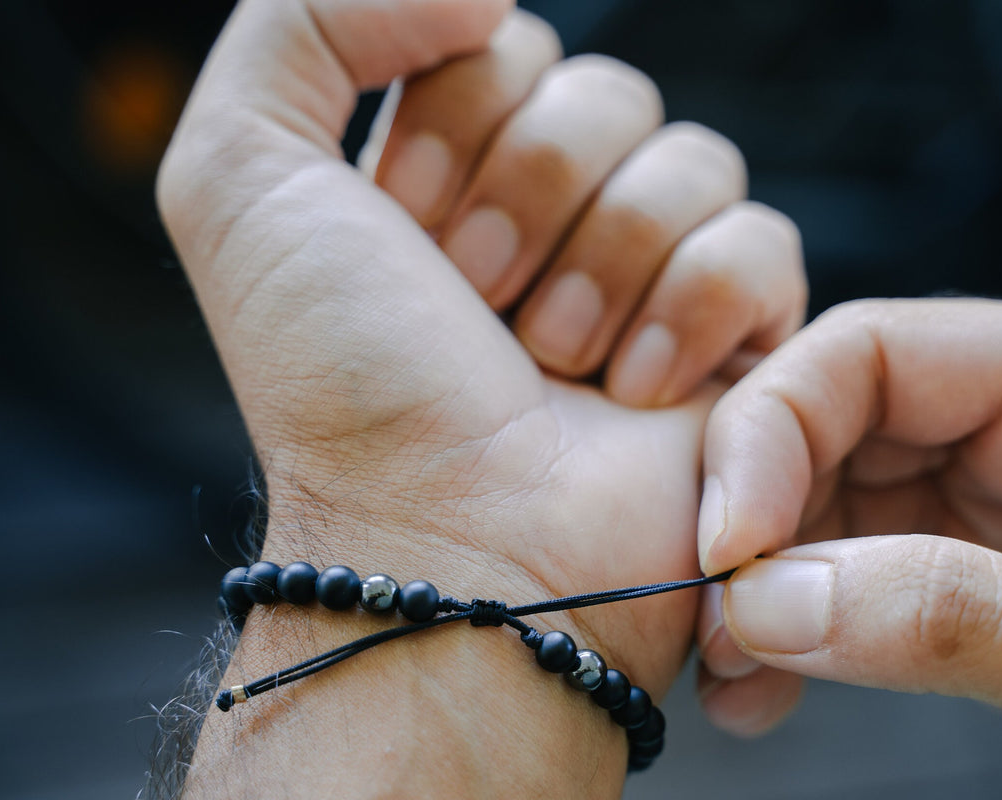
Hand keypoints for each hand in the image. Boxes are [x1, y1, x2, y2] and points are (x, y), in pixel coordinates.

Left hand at [158, 0, 802, 689]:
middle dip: (529, 199)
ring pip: (692, 157)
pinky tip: (632, 390)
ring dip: (605, 262)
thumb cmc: (346, 385)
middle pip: (607, 91)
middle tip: (478, 306)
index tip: (405, 230)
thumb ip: (308, 16)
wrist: (450, 545)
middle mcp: (550, 221)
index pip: (506, 44)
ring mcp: (648, 280)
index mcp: (446, 175)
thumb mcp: (239, 176)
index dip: (459, 120)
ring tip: (553, 363)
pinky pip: (761, 240)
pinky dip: (692, 311)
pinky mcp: (737, 343)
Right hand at [699, 297, 1001, 799]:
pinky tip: (767, 696)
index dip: (771, 434)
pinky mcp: (989, 580)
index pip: (880, 352)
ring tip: (727, 679)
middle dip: (755, 519)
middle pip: (838, 420)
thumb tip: (764, 598)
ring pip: (830, 500)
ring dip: (762, 584)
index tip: (720, 555)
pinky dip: (796, 628)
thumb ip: (964, 623)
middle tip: (708, 627)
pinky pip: (855, 575)